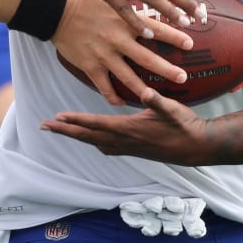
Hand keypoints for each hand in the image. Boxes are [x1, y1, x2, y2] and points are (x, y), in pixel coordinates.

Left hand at [40, 88, 206, 163]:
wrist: (198, 148)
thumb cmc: (185, 126)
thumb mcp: (172, 109)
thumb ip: (157, 101)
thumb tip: (145, 92)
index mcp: (130, 129)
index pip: (96, 124)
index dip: (76, 120)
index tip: (57, 117)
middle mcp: (125, 141)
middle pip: (88, 136)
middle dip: (66, 131)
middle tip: (44, 126)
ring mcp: (129, 148)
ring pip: (95, 142)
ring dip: (76, 136)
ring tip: (61, 130)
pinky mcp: (134, 150)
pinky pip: (107, 147)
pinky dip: (94, 142)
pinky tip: (93, 140)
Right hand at [51, 0, 191, 105]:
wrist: (57, 11)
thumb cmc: (84, 0)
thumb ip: (130, 7)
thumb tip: (148, 5)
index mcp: (125, 20)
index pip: (155, 29)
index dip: (174, 37)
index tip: (190, 44)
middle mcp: (118, 39)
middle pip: (147, 58)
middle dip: (167, 69)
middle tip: (183, 77)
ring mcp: (104, 54)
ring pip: (128, 77)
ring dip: (144, 89)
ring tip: (156, 97)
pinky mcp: (90, 65)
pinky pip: (104, 86)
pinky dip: (113, 97)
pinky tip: (121, 104)